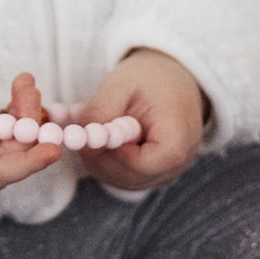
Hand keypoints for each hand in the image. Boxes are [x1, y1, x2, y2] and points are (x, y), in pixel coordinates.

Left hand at [77, 48, 206, 190]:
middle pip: (129, 177)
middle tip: (86, 131)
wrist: (172, 78)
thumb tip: (81, 144)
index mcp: (178, 140)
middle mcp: (177, 165)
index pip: (140, 165)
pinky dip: (108, 161)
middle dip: (101, 157)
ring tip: (100, 128)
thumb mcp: (121, 86)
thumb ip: (100, 114)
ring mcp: (167, 173)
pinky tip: (107, 138)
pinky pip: (125, 177)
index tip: (98, 133)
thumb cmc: (150, 78)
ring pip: (123, 180)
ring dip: (101, 159)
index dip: (112, 153)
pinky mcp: (156, 174)